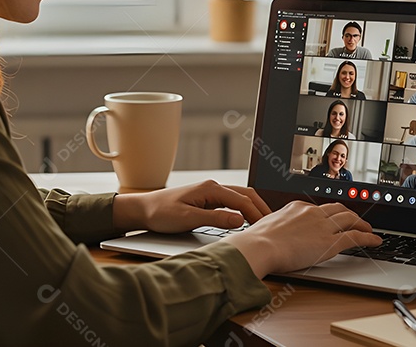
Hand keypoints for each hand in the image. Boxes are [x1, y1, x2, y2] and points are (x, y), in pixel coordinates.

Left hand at [112, 180, 270, 233]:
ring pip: (240, 197)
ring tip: (264, 224)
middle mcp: (213, 187)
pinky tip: (247, 221)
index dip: (256, 214)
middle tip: (273, 225)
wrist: (142, 210)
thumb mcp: (188, 218)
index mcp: (210, 189)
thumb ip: (215, 219)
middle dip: (261, 209)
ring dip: (253, 208)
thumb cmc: (161, 213)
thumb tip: (239, 220)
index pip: (242, 200)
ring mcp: (210, 193)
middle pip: (245, 195)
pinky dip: (243, 210)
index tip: (266, 228)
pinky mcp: (207, 200)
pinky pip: (231, 202)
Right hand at [222, 201, 380, 278]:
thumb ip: (277, 228)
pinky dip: (368, 238)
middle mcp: (312, 213)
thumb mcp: (266, 227)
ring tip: (369, 230)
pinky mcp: (330, 242)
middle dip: (350, 215)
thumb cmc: (257, 241)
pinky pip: (355, 237)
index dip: (331, 213)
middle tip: (357, 220)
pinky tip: (374, 241)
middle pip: (338, 210)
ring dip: (362, 224)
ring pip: (350, 220)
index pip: (319, 208)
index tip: (334, 217)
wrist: (260, 246)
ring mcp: (322, 226)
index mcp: (296, 207)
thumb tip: (274, 235)